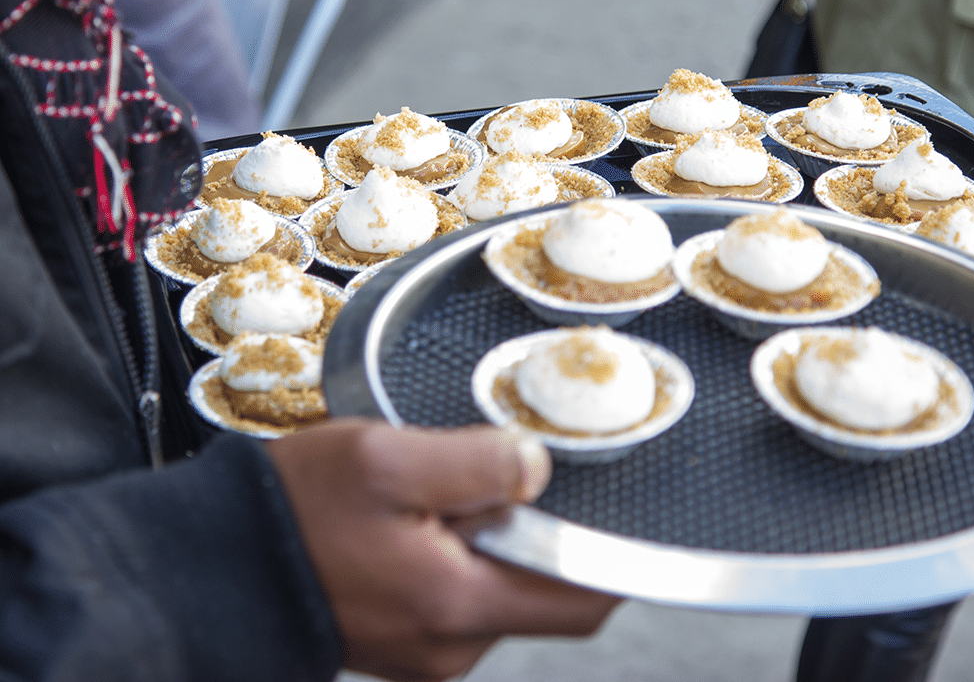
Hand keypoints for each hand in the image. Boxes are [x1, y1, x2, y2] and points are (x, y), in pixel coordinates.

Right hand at [266, 418, 619, 681]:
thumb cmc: (293, 511)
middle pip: (542, 589)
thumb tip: (536, 468)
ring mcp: (428, 651)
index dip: (611, 553)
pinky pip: (459, 595)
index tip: (621, 505)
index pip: (581, 597)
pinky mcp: (405, 643)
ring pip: (499, 588)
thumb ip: (474, 462)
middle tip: (502, 468)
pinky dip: (459, 554)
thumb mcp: (386, 460)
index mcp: (460, 604)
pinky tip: (419, 515)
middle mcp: (453, 645)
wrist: (214, 565)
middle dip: (537, 530)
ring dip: (492, 537)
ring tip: (438, 486)